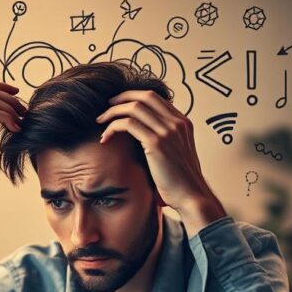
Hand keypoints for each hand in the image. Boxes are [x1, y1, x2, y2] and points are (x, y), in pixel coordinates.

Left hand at [97, 90, 226, 233]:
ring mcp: (168, 131)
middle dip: (121, 98)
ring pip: (134, 107)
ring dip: (113, 112)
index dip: (133, 96)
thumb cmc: (181, 182)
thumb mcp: (176, 153)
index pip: (155, 97)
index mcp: (183, 122)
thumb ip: (164, 139)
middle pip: (144, 96)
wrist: (191, 196)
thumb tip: (142, 135)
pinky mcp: (156, 143)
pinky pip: (128, 124)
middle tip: (106, 107)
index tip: (118, 105)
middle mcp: (177, 122)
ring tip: (100, 121)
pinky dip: (113, 127)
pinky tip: (105, 138)